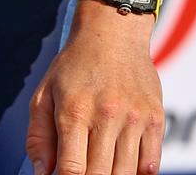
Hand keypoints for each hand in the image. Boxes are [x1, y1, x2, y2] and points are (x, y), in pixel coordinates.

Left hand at [26, 0, 162, 174]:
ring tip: (99, 165)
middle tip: (81, 169)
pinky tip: (122, 165)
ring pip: (125, 173)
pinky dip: (137, 173)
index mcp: (74, 110)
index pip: (71, 168)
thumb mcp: (44, 95)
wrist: (113, 34)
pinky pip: (151, 165)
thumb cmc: (74, 67)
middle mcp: (107, 115)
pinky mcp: (156, 120)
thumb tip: (42, 173)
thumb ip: (39, 137)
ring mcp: (134, 118)